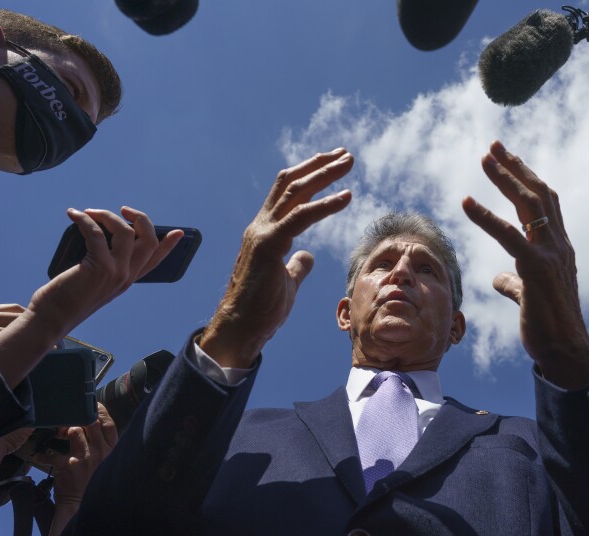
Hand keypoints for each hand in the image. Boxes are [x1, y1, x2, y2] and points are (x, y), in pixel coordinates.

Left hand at [27, 206, 182, 333]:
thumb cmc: (67, 298)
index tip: (178, 233)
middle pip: (149, 241)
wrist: (52, 318)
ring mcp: (116, 272)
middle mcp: (127, 275)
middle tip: (123, 210)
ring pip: (125, 232)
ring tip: (89, 212)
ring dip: (107, 215)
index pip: (155, 260)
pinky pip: (97, 233)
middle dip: (140, 219)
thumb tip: (99, 235)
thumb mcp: (94, 281)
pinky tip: (74, 215)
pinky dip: (85, 220)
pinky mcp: (99, 267)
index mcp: (128, 280)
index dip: (169, 245)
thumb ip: (104, 264)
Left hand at [32, 404, 117, 506]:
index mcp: (111, 449)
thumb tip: (90, 423)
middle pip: (91, 422)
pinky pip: (53, 453)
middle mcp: (101, 451)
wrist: (82, 503)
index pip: (109, 424)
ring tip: (57, 434)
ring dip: (63, 430)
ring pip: (74, 431)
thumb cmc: (93, 479)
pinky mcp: (69, 465)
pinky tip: (40, 455)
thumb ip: (101, 442)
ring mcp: (85, 457)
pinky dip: (43, 454)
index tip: (92, 405)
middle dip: (79, 417)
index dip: (100, 411)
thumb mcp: (105, 460)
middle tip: (69, 419)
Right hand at [200, 148, 352, 368]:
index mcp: (265, 232)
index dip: (309, 175)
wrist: (240, 328)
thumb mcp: (287, 281)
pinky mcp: (269, 245)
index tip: (333, 165)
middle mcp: (261, 226)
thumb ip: (297, 265)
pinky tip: (346, 196)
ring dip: (324, 174)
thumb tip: (308, 255)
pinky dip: (325, 204)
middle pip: (290, 183)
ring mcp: (262, 233)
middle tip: (345, 154)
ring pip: (295, 192)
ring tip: (348, 162)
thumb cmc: (261, 309)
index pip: (287, 193)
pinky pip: (300, 217)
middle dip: (319, 165)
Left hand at [462, 141, 588, 387]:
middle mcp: (558, 246)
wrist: (566, 352)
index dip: (526, 178)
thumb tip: (499, 279)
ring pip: (529, 206)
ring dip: (505, 178)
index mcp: (558, 249)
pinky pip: (509, 236)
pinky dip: (486, 216)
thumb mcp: (529, 296)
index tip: (507, 159)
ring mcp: (551, 256)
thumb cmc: (549, 327)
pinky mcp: (537, 271)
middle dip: (515, 167)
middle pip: (538, 194)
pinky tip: (466, 202)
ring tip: (485, 158)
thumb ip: (514, 282)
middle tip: (493, 146)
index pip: (545, 204)